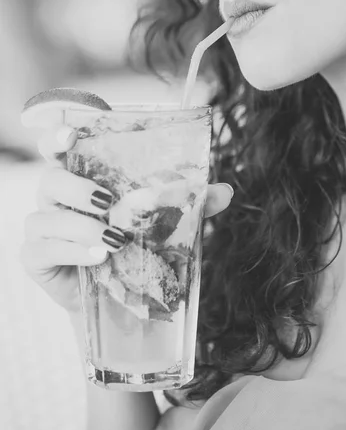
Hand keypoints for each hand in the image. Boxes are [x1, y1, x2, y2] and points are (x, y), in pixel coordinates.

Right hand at [20, 124, 233, 313]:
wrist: (117, 297)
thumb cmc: (136, 247)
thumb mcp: (165, 223)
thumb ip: (191, 204)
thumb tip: (225, 191)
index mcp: (84, 176)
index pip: (61, 146)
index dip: (58, 133)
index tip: (71, 133)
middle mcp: (59, 196)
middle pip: (50, 177)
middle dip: (75, 186)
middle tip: (106, 200)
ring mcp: (44, 226)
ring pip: (44, 215)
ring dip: (81, 227)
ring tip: (113, 240)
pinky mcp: (35, 256)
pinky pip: (41, 248)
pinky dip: (71, 252)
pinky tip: (97, 258)